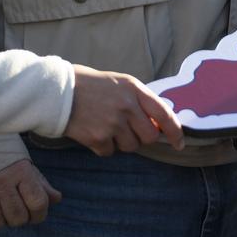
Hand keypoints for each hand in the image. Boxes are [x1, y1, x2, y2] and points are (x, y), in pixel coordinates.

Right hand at [0, 158, 60, 227]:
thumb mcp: (23, 162)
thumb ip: (40, 183)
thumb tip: (56, 199)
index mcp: (20, 172)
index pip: (38, 203)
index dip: (40, 214)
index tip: (36, 213)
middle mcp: (2, 183)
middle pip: (17, 218)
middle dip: (20, 218)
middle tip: (16, 210)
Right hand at [65, 65, 185, 154]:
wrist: (57, 91)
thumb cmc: (91, 86)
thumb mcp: (120, 84)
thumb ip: (140, 101)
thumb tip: (159, 125)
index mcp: (134, 89)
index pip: (164, 114)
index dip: (175, 132)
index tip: (179, 143)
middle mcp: (126, 106)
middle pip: (149, 136)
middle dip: (142, 138)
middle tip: (128, 130)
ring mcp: (112, 123)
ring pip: (130, 147)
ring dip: (121, 142)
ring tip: (106, 126)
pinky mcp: (97, 138)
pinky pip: (110, 152)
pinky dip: (103, 147)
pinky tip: (93, 132)